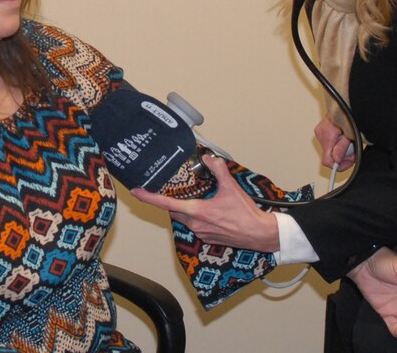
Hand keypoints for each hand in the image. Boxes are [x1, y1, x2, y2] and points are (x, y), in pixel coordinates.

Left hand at [131, 155, 280, 251]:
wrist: (260, 234)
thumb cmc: (246, 214)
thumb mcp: (232, 187)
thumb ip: (218, 170)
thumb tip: (209, 158)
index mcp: (197, 212)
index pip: (166, 204)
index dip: (149, 197)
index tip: (136, 192)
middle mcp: (196, 225)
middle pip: (174, 211)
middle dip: (171, 201)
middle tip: (170, 191)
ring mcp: (201, 233)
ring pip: (185, 218)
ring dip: (186, 209)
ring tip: (198, 199)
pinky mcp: (208, 238)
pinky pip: (196, 226)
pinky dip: (197, 217)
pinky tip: (210, 210)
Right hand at [314, 116, 354, 170]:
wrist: (345, 104)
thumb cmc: (350, 115)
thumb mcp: (351, 134)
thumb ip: (342, 148)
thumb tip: (337, 160)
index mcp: (327, 135)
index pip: (327, 160)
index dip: (338, 165)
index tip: (348, 163)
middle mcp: (320, 134)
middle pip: (329, 156)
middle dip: (343, 156)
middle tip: (353, 150)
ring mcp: (319, 132)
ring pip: (329, 150)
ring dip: (341, 150)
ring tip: (350, 142)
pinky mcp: (321, 131)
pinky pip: (329, 144)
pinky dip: (337, 144)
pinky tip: (344, 138)